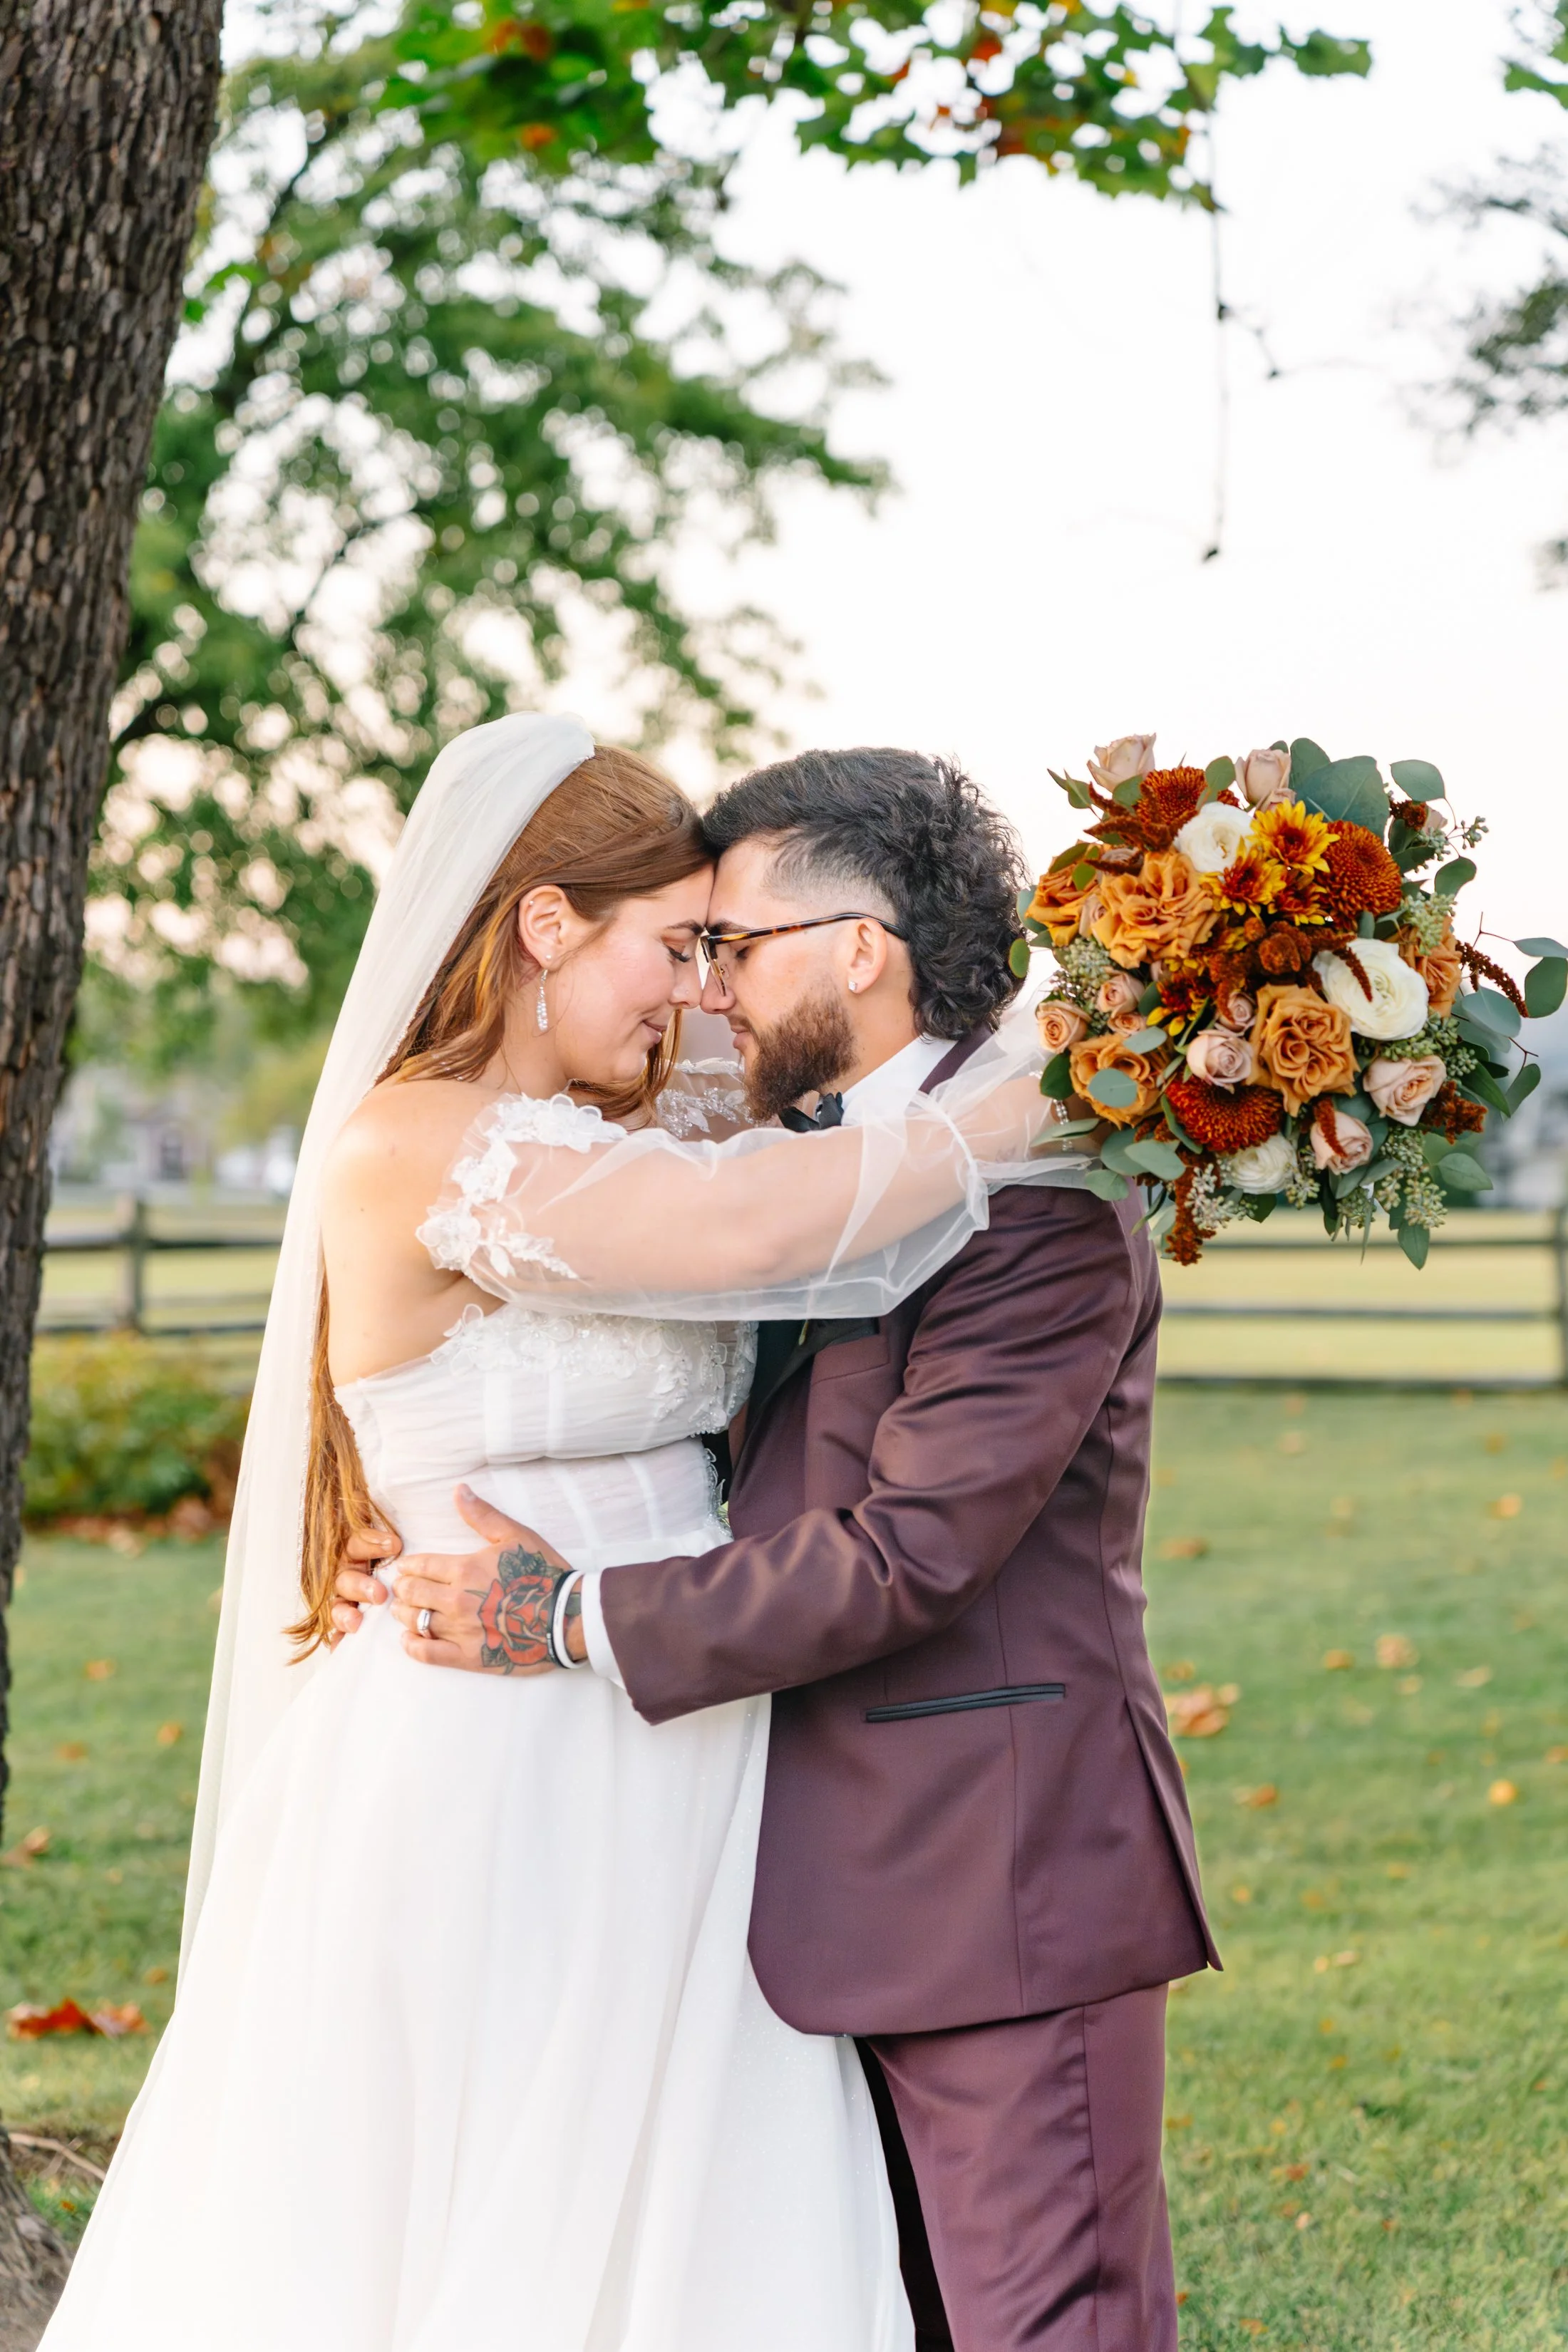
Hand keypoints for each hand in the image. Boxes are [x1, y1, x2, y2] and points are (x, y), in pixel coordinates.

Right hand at [328, 1524, 402, 1645]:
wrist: (412, 1598)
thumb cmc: (406, 1568)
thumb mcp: (400, 1549)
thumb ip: (397, 1541)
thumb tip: (404, 1535)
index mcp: (358, 1554)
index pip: (357, 1544)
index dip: (371, 1543)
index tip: (395, 1545)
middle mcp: (349, 1577)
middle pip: (345, 1579)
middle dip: (361, 1586)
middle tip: (380, 1594)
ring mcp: (345, 1602)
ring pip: (338, 1606)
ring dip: (345, 1615)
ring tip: (356, 1622)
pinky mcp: (347, 1625)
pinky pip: (337, 1634)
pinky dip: (339, 1640)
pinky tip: (342, 1646)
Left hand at [391, 1485, 582, 1673]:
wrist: (566, 1616)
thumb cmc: (542, 1573)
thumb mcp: (515, 1535)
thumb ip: (483, 1514)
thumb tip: (459, 1489)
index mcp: (464, 1569)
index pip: (420, 1566)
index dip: (408, 1565)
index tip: (406, 1567)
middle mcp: (456, 1601)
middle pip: (412, 1594)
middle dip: (403, 1588)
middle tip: (403, 1588)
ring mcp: (461, 1631)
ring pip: (415, 1621)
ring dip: (404, 1614)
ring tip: (402, 1610)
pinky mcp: (469, 1656)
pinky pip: (428, 1654)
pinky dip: (412, 1646)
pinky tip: (408, 1639)